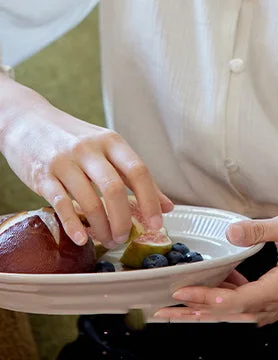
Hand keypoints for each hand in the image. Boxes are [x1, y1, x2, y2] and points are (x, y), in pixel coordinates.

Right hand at [0, 88, 172, 247]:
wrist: (28, 121)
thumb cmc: (73, 139)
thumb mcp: (107, 148)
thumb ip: (134, 175)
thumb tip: (167, 205)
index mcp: (111, 141)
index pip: (138, 171)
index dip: (151, 200)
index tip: (157, 223)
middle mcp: (89, 149)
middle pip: (114, 189)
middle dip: (123, 220)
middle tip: (124, 238)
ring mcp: (65, 161)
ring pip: (89, 200)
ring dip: (101, 227)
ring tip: (106, 239)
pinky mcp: (43, 174)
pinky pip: (61, 204)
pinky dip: (73, 225)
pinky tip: (81, 239)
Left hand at [154, 211, 277, 325]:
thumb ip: (259, 230)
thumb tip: (230, 232)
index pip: (237, 300)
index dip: (207, 300)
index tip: (181, 295)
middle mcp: (277, 304)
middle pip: (229, 314)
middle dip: (194, 313)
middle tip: (161, 313)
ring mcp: (277, 306)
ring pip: (234, 314)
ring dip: (205, 310)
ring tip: (175, 307)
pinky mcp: (277, 301)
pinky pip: (245, 307)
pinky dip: (225, 300)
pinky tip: (214, 285)